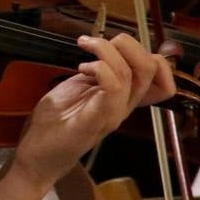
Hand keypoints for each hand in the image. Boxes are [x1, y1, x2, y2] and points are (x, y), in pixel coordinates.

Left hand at [14, 33, 172, 187]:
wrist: (36, 156)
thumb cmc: (55, 121)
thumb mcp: (79, 89)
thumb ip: (98, 74)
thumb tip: (107, 48)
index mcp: (123, 99)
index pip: (163, 79)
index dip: (153, 56)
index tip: (119, 46)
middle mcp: (124, 107)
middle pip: (152, 68)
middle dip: (129, 43)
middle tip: (96, 42)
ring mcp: (111, 115)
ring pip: (131, 74)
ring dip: (106, 51)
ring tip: (83, 49)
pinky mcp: (93, 121)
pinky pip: (113, 91)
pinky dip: (102, 70)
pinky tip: (82, 68)